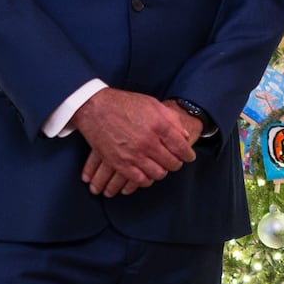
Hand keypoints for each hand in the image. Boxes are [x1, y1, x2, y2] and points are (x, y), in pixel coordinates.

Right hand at [73, 88, 194, 194]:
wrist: (95, 108)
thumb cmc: (124, 104)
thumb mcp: (151, 104)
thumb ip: (171, 119)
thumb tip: (184, 135)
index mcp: (158, 125)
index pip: (181, 147)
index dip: (188, 154)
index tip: (188, 157)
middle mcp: (148, 142)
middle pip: (172, 163)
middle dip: (176, 163)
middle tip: (174, 161)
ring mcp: (133, 154)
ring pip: (158, 174)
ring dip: (162, 172)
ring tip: (160, 166)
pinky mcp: (120, 163)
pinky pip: (140, 180)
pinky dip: (146, 179)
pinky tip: (146, 173)